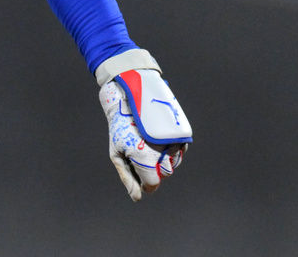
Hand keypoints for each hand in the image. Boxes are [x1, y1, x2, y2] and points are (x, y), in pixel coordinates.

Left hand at [98, 69, 190, 200]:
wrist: (129, 98)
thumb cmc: (120, 128)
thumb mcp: (116, 153)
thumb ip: (127, 177)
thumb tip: (137, 197)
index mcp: (144, 156)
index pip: (153, 183)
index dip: (146, 184)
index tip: (139, 176)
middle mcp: (161, 149)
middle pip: (164, 174)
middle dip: (154, 170)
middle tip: (141, 156)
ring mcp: (173, 140)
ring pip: (174, 164)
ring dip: (163, 161)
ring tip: (149, 146)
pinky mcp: (180, 132)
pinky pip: (180, 152)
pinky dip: (171, 152)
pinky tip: (159, 143)